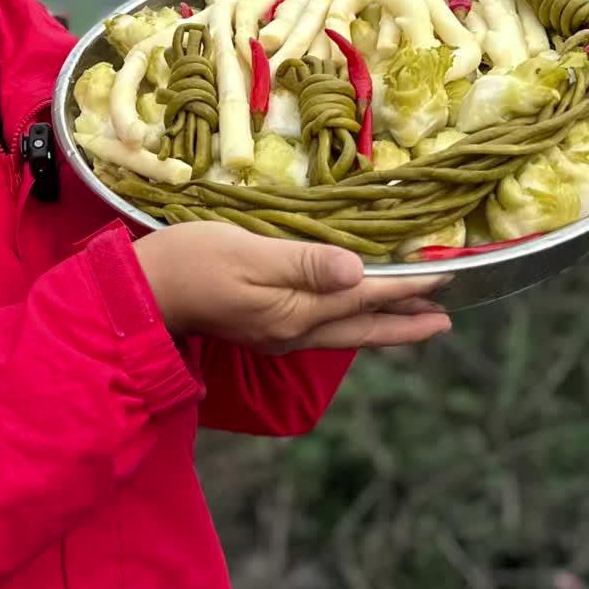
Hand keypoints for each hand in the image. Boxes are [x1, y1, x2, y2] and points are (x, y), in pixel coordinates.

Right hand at [134, 222, 450, 351]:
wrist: (143, 291)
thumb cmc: (192, 262)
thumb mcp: (249, 253)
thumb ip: (304, 264)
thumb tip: (356, 272)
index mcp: (296, 311)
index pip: (363, 297)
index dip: (406, 286)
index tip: (444, 277)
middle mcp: (294, 331)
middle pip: (361, 329)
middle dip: (404, 323)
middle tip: (445, 321)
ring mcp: (278, 335)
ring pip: (343, 333)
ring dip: (381, 326)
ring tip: (412, 321)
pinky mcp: (263, 330)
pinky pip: (323, 331)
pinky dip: (351, 324)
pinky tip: (353, 317)